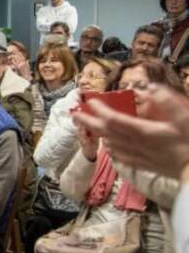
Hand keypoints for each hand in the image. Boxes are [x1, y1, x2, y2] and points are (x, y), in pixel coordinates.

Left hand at [74, 85, 188, 176]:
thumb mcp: (185, 118)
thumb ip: (169, 101)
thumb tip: (151, 87)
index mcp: (143, 132)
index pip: (114, 119)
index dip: (100, 110)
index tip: (90, 101)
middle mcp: (135, 144)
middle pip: (105, 132)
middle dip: (88, 122)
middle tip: (74, 113)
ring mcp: (137, 156)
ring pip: (110, 144)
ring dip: (98, 134)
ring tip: (89, 126)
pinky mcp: (142, 165)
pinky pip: (119, 156)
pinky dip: (111, 148)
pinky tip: (109, 146)